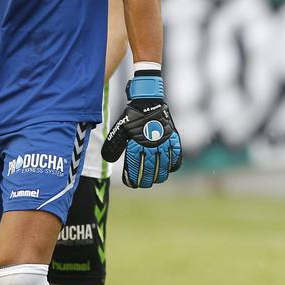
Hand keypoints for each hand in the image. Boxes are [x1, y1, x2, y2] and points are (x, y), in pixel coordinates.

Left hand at [101, 71, 181, 187]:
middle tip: (143, 184)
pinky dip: (174, 164)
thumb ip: (114, 145)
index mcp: (136, 143)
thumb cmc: (132, 115)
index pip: (135, 167)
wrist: (148, 100)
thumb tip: (108, 160)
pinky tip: (170, 169)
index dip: (134, 179)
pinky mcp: (173, 137)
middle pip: (150, 170)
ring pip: (164, 166)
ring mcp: (163, 141)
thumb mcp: (119, 128)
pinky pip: (176, 155)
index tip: (132, 184)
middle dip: (146, 180)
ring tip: (156, 179)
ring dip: (160, 175)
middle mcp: (150, 144)